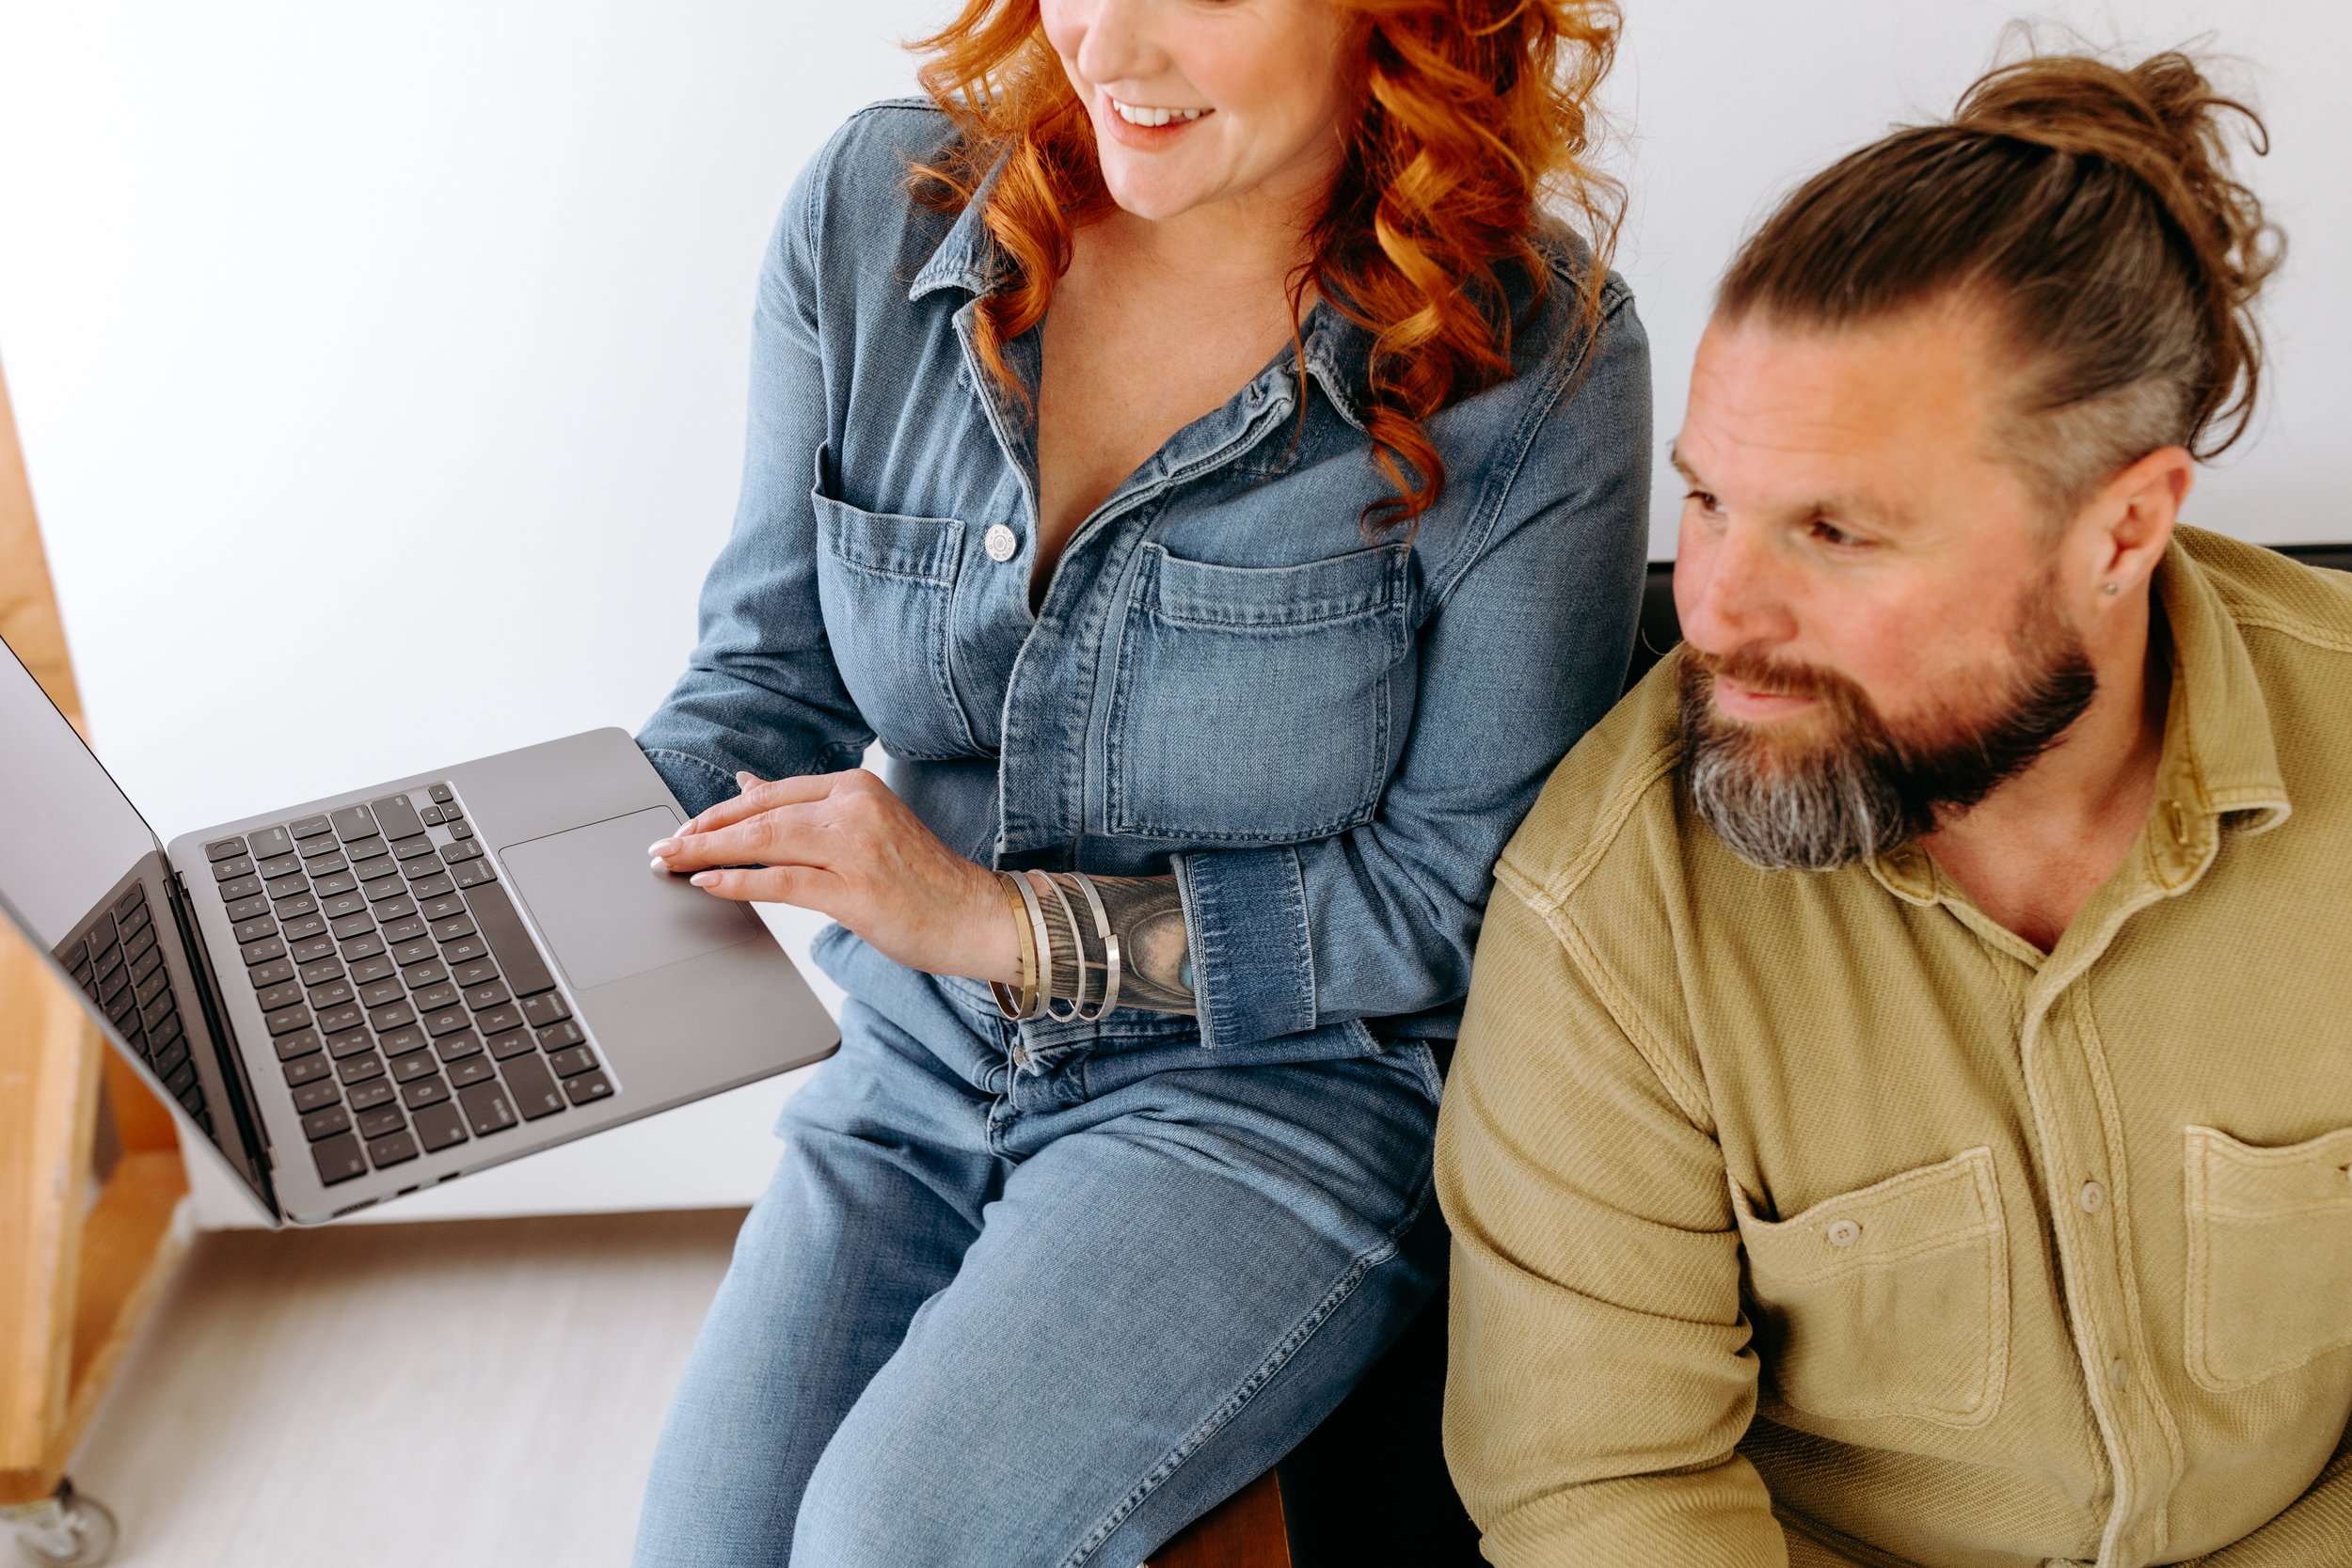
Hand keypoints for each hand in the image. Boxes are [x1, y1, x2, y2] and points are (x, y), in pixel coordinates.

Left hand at [646, 769, 1020, 984]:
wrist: (974, 914)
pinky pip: (782, 882)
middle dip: (702, 832)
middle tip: (663, 848)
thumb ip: (807, 808)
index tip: (683, 829)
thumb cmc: (921, 879)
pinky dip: (738, 882)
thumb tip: (746, 784)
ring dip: (708, 854)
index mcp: (855, 787)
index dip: (720, 812)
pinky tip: (709, 884)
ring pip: (764, 843)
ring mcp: (856, 849)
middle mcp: (854, 809)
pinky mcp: (855, 892)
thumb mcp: (864, 826)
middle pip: (760, 814)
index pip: (771, 794)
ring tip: (674, 865)